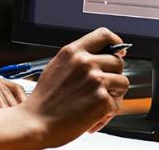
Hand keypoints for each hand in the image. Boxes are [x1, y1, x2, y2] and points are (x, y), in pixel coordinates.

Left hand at [0, 58, 25, 117]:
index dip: (1, 103)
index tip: (9, 118)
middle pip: (1, 87)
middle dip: (9, 105)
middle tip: (19, 122)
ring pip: (7, 88)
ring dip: (14, 103)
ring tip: (21, 119)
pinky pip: (5, 90)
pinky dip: (12, 102)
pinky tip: (18, 114)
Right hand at [24, 28, 129, 146]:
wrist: (36, 122)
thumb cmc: (44, 100)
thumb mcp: (56, 67)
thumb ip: (77, 59)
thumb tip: (97, 57)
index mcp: (73, 52)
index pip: (104, 35)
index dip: (116, 42)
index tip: (118, 51)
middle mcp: (86, 63)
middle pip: (118, 61)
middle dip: (114, 74)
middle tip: (104, 87)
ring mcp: (96, 81)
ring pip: (122, 82)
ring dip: (115, 93)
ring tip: (99, 102)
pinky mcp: (102, 101)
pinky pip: (116, 104)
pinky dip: (107, 112)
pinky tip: (93, 116)